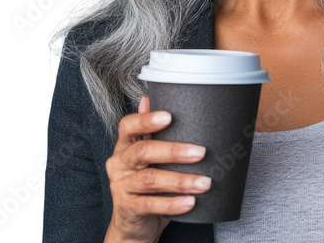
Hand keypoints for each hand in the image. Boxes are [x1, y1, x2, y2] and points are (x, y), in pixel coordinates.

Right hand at [103, 96, 211, 242]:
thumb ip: (150, 133)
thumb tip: (149, 98)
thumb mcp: (148, 158)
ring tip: (204, 182)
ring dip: (180, 180)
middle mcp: (119, 164)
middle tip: (201, 152)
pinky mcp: (128, 209)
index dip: (146, 120)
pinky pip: (151, 205)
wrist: (134, 224)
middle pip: (143, 152)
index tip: (169, 116)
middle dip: (174, 151)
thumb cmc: (146, 186)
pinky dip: (172, 204)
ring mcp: (121, 187)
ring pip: (150, 179)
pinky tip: (190, 202)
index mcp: (124, 146)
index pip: (128, 126)